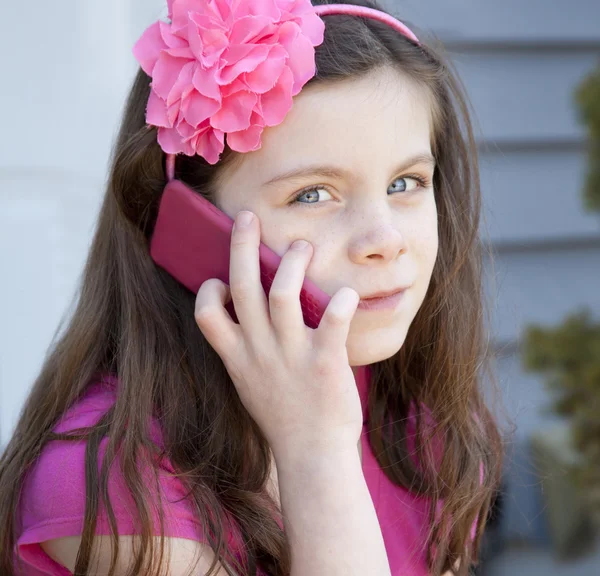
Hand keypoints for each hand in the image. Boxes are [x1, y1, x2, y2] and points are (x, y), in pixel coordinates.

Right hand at [194, 210, 361, 461]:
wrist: (311, 457)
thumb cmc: (283, 417)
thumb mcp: (252, 385)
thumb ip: (246, 352)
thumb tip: (249, 320)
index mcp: (238, 357)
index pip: (206, 313)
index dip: (209, 290)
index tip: (222, 279)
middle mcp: (260, 351)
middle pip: (243, 285)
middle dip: (242, 245)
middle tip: (248, 217)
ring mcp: (291, 355)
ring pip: (283, 293)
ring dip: (292, 263)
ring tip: (302, 246)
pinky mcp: (325, 362)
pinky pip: (331, 322)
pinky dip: (339, 303)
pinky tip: (346, 294)